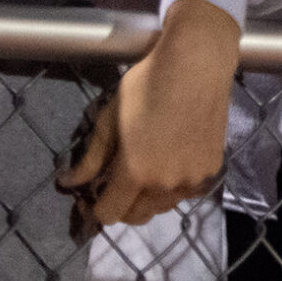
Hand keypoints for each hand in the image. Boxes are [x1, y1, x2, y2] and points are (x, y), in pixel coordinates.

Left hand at [56, 0, 239, 229]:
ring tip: (147, 170)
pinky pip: (186, 191)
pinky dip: (174, 186)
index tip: (92, 195)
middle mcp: (166, 184)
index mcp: (135, 172)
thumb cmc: (146, 86)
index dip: (95, 208)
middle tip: (118, 181)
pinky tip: (171, 163)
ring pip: (163, 206)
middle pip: (137, 216)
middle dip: (122, 204)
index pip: (109, 214)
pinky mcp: (212, 167)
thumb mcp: (109, 120)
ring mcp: (193, 178)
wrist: (196, 64)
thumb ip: (91, 159)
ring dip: (150, 196)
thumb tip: (68, 184)